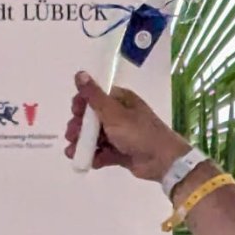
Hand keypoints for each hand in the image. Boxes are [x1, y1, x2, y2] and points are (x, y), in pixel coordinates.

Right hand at [65, 71, 188, 181]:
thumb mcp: (113, 112)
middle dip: (80, 127)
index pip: (95, 97)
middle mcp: (121, 115)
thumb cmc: (138, 132)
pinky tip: (87, 162)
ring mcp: (122, 135)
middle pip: (93, 119)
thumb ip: (94, 95)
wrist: (163, 161)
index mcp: (121, 100)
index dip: (82, 104)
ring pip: (97, 137)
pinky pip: (105, 152)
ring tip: (72, 152)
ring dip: (84, 144)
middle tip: (71, 135)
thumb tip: (80, 73)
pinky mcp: (123, 152)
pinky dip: (95, 156)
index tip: (75, 112)